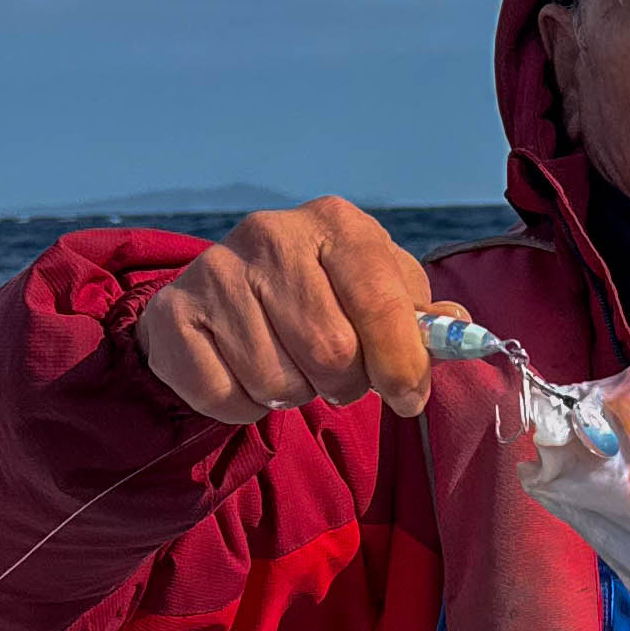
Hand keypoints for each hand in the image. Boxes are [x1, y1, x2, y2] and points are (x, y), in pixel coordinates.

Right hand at [137, 197, 443, 425]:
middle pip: (330, 353)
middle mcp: (270, 233)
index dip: (401, 363)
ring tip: (289, 368)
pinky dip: (242, 407)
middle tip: (336, 376)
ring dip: (293, 396)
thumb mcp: (380, 294)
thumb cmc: (323, 298)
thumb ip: (421, 319)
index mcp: (335, 223)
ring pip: (276, 382)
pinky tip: (245, 374)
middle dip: (344, 385)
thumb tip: (458, 330)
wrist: (222, 297)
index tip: (408, 396)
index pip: (380, 300)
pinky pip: (223, 396)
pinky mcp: (171, 315)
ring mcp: (215, 271)